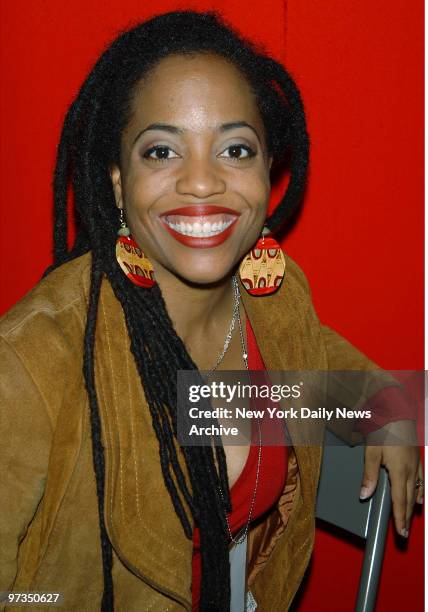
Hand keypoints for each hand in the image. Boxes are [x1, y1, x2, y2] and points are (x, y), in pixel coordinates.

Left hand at [359, 420, 422, 536]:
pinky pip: (421, 478)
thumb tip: (365, 495)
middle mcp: (410, 470)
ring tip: (410, 517)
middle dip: (406, 516)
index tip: (401, 532)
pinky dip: (420, 490)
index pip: (399, 501)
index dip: (400, 518)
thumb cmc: (382, 430)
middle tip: (404, 532)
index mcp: (399, 471)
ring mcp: (415, 464)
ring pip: (416, 490)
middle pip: (409, 499)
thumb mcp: (371, 453)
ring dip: (413, 505)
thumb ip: (369, 475)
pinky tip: (419, 496)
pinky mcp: (416, 457)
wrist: (395, 413)